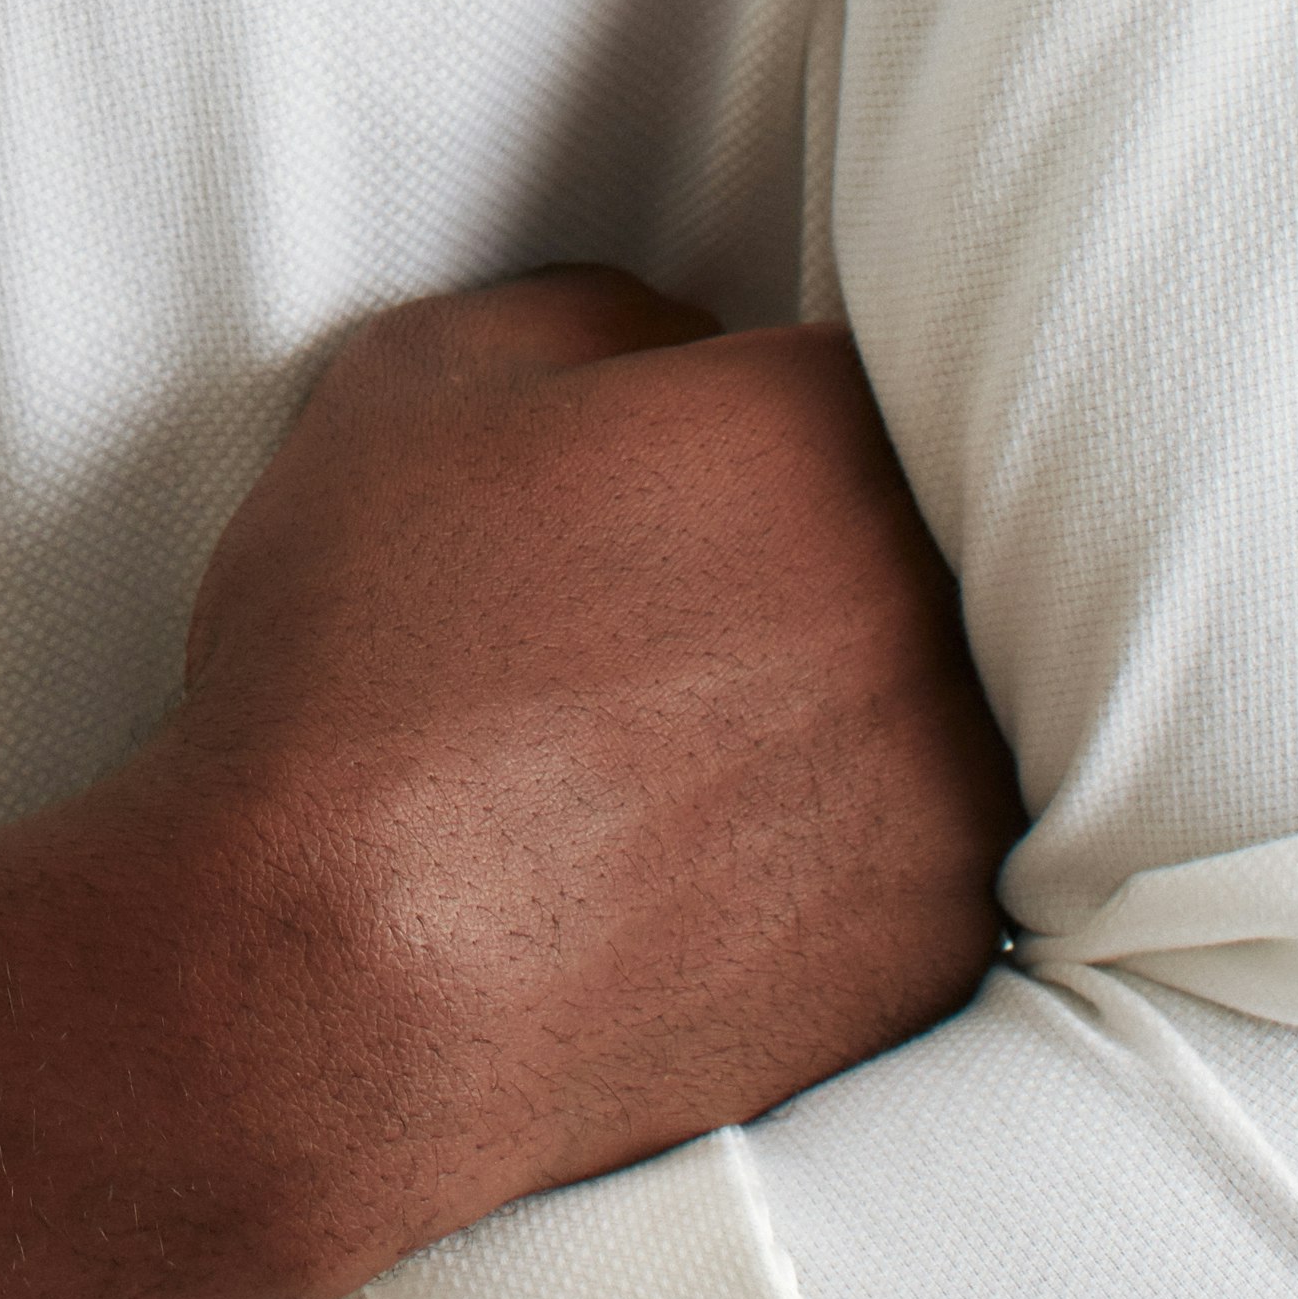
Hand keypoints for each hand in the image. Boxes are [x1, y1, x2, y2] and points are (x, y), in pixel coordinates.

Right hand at [165, 268, 1020, 1234]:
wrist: (336, 983)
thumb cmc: (359, 657)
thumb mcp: (420, 380)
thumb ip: (600, 314)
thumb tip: (692, 350)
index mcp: (821, 423)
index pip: (873, 351)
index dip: (762, 403)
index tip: (679, 462)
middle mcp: (934, 597)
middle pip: (921, 522)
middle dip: (815, 544)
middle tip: (666, 599)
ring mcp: (961, 788)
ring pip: (932, 685)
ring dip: (838, 690)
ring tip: (671, 736)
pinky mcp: (946, 948)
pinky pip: (920, 841)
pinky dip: (836, 836)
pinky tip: (695, 851)